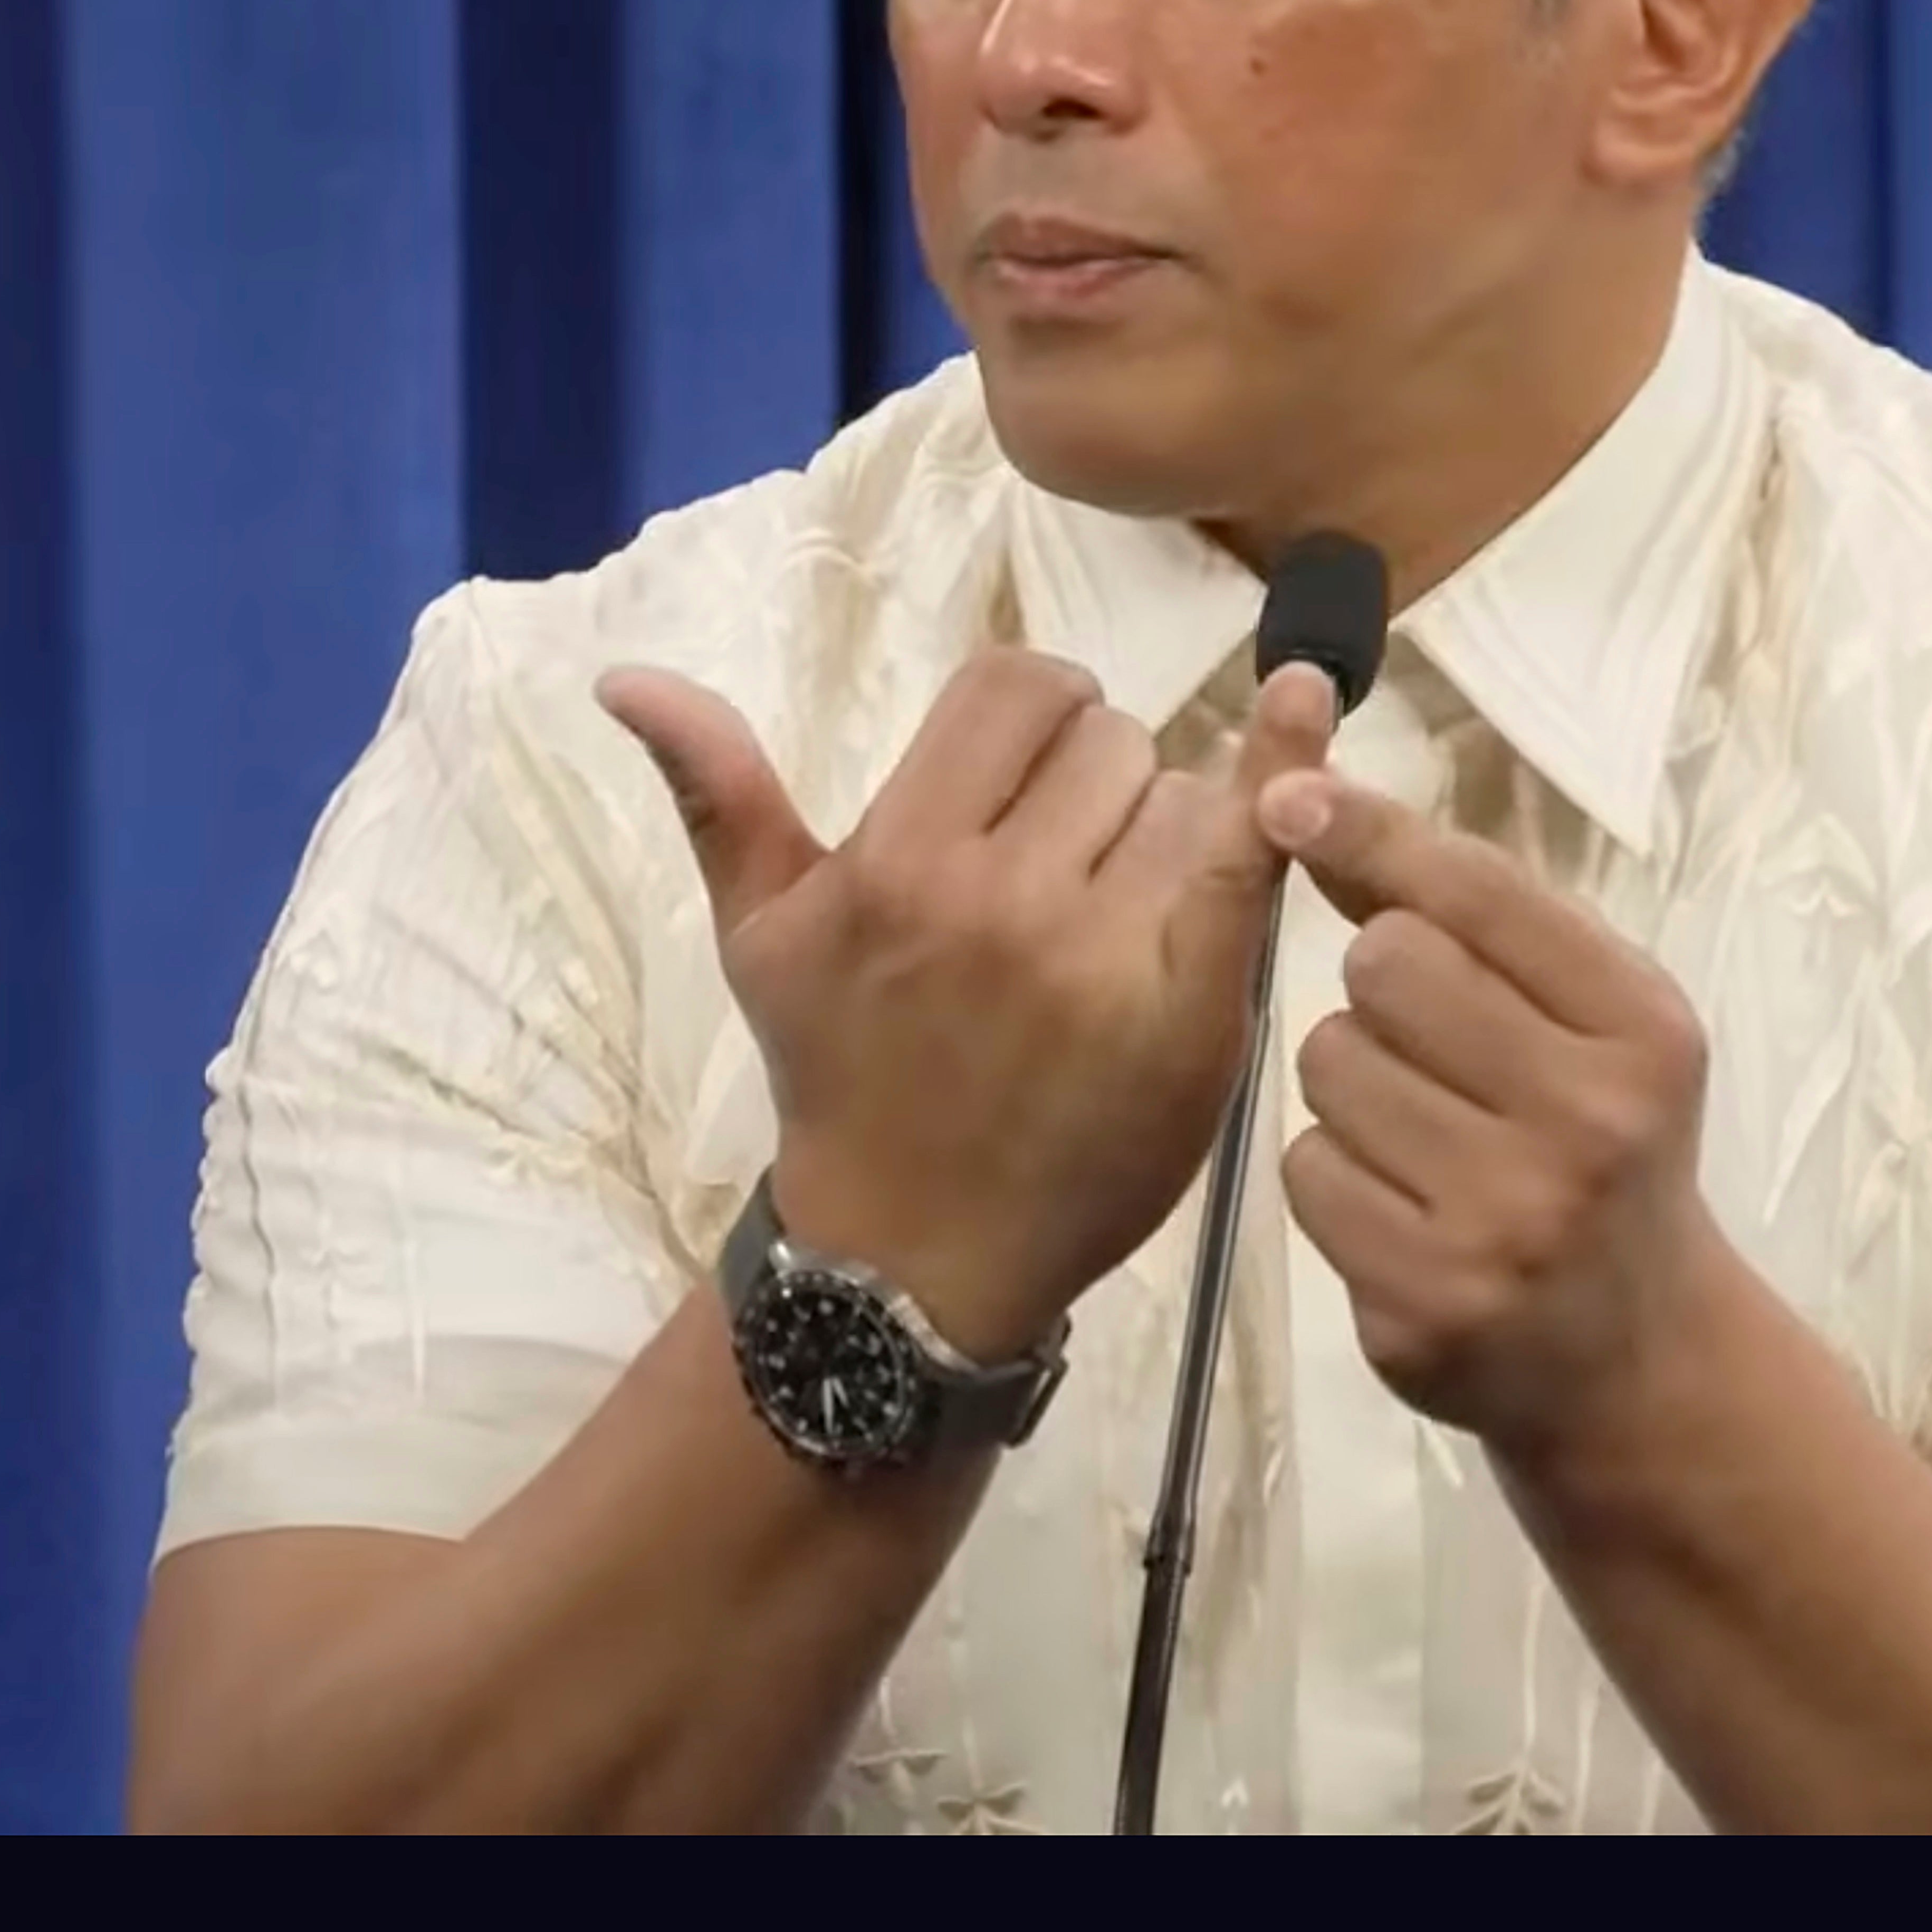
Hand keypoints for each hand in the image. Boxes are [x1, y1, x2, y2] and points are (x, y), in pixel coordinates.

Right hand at [596, 646, 1339, 1363]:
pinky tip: (1307, 706)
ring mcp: (1098, 958)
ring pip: (1183, 797)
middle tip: (1066, 878)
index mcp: (898, 860)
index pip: (1017, 689)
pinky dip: (1285, 777)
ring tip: (1120, 918)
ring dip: (1169, 835)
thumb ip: (718, 793)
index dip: (1036, 720)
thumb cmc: (842, 1076)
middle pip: (1108, 742)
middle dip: (1099, 788)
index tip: (1028, 781)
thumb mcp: (762, 934)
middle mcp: (997, 897)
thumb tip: (624, 675)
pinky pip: (1251, 852)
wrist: (911, 1256)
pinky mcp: (1188, 1012)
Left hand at [1258, 760, 1720, 1459]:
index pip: (1478, 894)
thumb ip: (1462, 912)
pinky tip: (1401, 1206)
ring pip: (1328, 1066)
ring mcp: (1505, 1225)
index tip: (1288, 799)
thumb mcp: (1585, 1021)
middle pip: (1385, 967)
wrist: (1637, 1359)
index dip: (1370, 832)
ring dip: (1351, 1085)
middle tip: (1432, 1048)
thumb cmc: (1604, 1150)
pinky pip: (1306, 1170)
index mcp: (1644, 1032)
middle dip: (1381, 992)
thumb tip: (1306, 803)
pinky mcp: (1426, 1306)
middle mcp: (1588, 1124)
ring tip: (1423, 1135)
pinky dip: (1335, 1175)